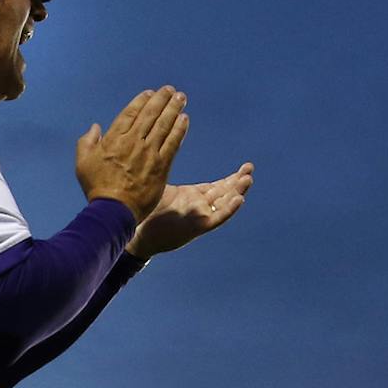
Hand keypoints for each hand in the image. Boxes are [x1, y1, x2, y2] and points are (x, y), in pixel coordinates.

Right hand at [74, 87, 187, 220]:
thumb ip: (87, 141)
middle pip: (151, 115)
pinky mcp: (161, 166)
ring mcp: (149, 153)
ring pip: (164, 125)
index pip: (131, 113)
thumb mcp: (82, 162)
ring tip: (181, 98)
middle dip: (162, 100)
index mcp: (114, 138)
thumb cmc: (97, 188)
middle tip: (170, 90)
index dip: (142, 101)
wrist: (114, 210)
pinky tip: (185, 119)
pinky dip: (179, 130)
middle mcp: (134, 142)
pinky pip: (173, 143)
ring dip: (173, 109)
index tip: (150, 93)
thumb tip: (95, 127)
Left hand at [127, 164, 254, 258]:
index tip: (246, 168)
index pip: (218, 186)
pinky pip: (217, 218)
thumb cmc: (146, 212)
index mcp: (193, 196)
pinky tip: (238, 199)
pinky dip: (229, 209)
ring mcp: (200, 215)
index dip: (232, 178)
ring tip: (248, 179)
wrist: (138, 233)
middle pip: (225, 192)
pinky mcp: (197, 226)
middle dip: (238, 181)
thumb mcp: (161, 190)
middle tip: (250, 168)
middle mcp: (200, 205)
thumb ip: (168, 175)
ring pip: (224, 203)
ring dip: (237, 191)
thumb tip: (164, 155)